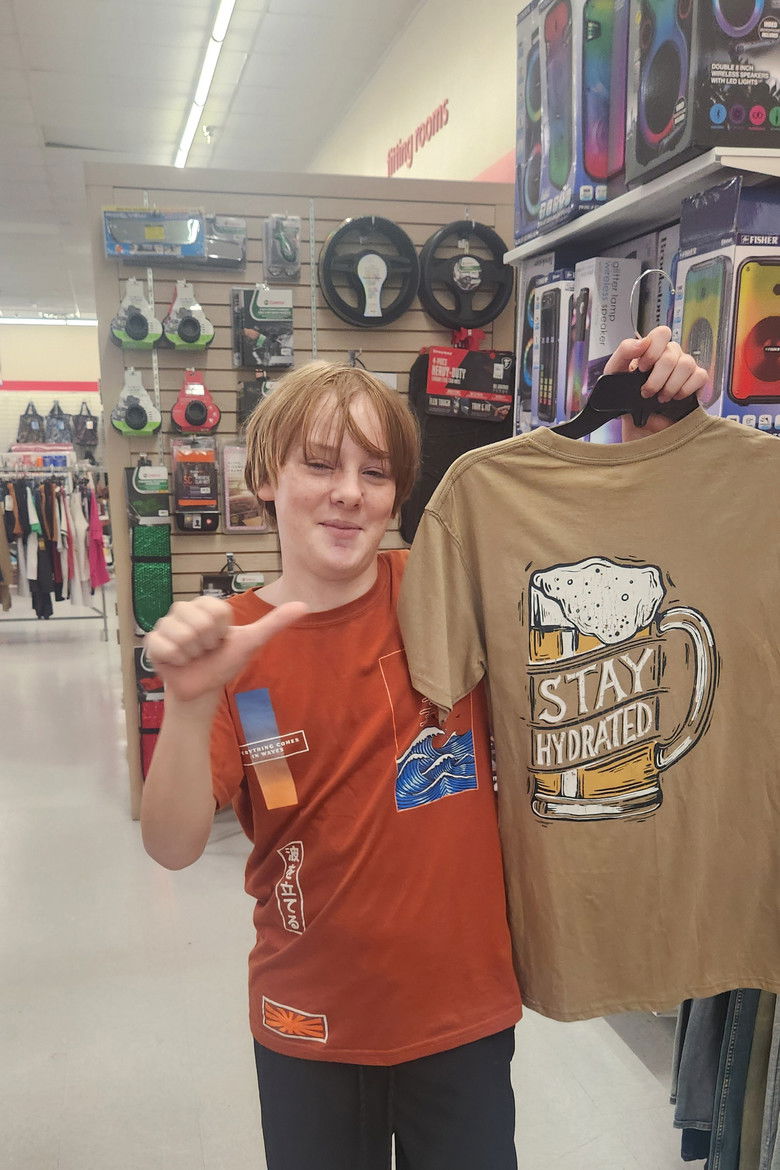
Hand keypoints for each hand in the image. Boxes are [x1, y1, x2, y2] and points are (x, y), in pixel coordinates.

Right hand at [145, 595, 307, 704]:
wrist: (202, 689)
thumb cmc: (225, 662)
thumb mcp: (251, 642)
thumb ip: (275, 623)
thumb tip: (304, 605)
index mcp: (206, 605)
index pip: (217, 612)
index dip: (222, 632)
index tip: (221, 640)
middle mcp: (183, 609)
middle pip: (200, 624)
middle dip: (207, 645)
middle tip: (206, 650)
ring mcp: (166, 624)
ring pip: (183, 636)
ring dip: (192, 654)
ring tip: (192, 656)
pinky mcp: (152, 642)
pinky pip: (164, 647)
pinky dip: (176, 661)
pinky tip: (177, 662)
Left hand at [604, 326, 707, 440]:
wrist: (637, 426)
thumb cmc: (625, 398)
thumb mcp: (614, 373)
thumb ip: (624, 352)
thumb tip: (642, 342)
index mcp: (652, 350)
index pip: (661, 334)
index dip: (653, 350)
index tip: (642, 368)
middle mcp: (670, 356)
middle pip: (672, 352)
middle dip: (657, 376)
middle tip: (647, 392)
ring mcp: (684, 368)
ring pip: (687, 364)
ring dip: (670, 385)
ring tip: (660, 399)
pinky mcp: (695, 382)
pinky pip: (700, 376)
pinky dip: (686, 388)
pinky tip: (675, 397)